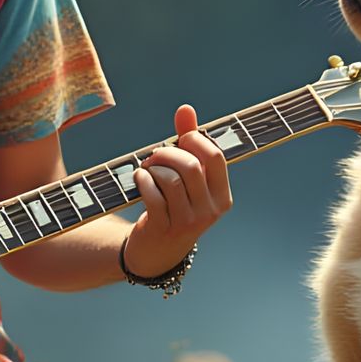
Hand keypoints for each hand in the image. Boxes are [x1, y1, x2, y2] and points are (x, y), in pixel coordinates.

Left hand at [124, 103, 232, 276]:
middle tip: (155, 156)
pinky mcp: (165, 229)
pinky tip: (139, 179)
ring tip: (146, 169)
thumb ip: (187, 142)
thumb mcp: (186, 178)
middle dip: (167, 153)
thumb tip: (186, 109)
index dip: (193, 141)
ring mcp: (188, 222)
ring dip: (152, 168)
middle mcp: (210, 210)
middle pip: (191, 166)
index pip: (215, 157)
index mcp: (221, 196)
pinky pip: (153, 195)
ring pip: (171, 180)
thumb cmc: (173, 205)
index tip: (179, 141)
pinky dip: (142, 181)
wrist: (156, 252)